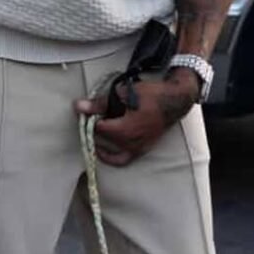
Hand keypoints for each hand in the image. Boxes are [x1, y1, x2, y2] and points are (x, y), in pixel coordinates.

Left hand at [74, 74, 196, 166]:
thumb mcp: (124, 94)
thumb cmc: (151, 95)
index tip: (84, 109)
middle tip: (88, 116)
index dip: (89, 118)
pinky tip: (103, 149)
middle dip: (94, 128)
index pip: (99, 129)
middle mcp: (133, 144)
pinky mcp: (143, 149)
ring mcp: (139, 149)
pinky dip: (112, 157)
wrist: (174, 101)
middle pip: (105, 140)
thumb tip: (79, 106)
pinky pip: (124, 160)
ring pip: (113, 151)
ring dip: (101, 142)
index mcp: (127, 130)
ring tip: (94, 130)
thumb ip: (100, 103)